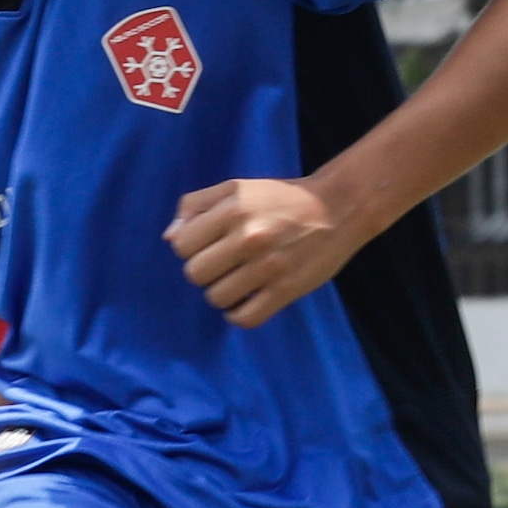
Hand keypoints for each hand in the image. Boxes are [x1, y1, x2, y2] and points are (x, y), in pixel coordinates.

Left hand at [166, 174, 372, 326]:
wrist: (337, 208)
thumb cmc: (280, 198)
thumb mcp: (236, 188)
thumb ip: (197, 206)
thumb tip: (170, 237)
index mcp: (233, 209)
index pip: (182, 246)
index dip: (191, 247)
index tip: (209, 245)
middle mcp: (248, 237)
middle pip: (196, 274)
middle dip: (205, 271)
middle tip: (225, 264)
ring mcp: (268, 267)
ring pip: (217, 298)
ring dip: (223, 293)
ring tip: (239, 280)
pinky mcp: (286, 290)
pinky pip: (245, 318)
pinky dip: (238, 315)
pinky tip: (245, 301)